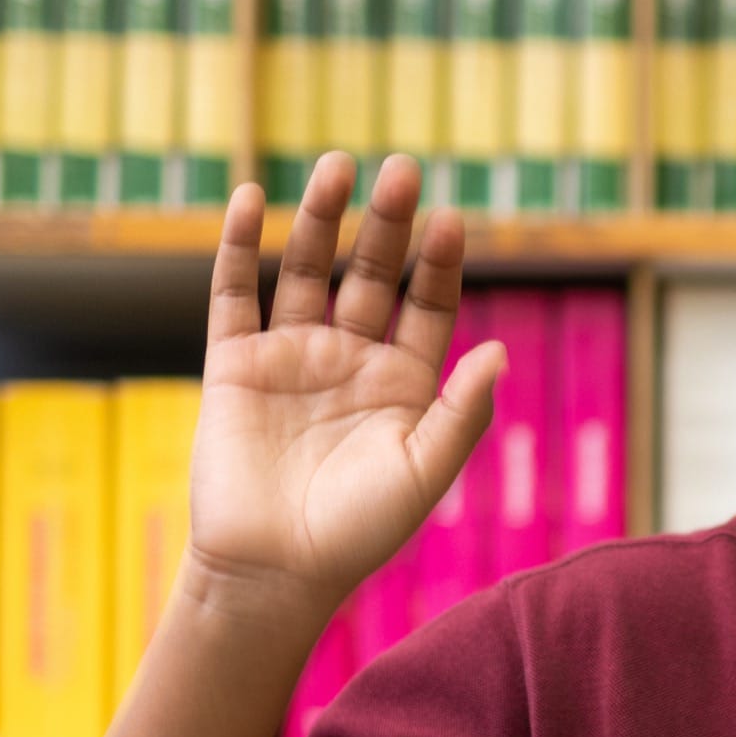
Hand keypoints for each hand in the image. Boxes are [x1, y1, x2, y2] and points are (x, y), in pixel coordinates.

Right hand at [186, 152, 504, 621]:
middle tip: (402, 170)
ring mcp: (291, 356)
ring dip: (320, 218)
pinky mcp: (234, 365)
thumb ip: (463, 410)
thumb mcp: (425, 470)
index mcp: (406, 381)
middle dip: (387, 223)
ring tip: (337, 166)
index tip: (453, 221)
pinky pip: (234, 294)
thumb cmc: (359, 532)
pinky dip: (237, 246)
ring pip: (307, 269)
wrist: (272, 571)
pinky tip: (249, 197)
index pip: (428, 303)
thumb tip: (501, 349)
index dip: (439, 263)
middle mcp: (352, 358)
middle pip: (372, 272)